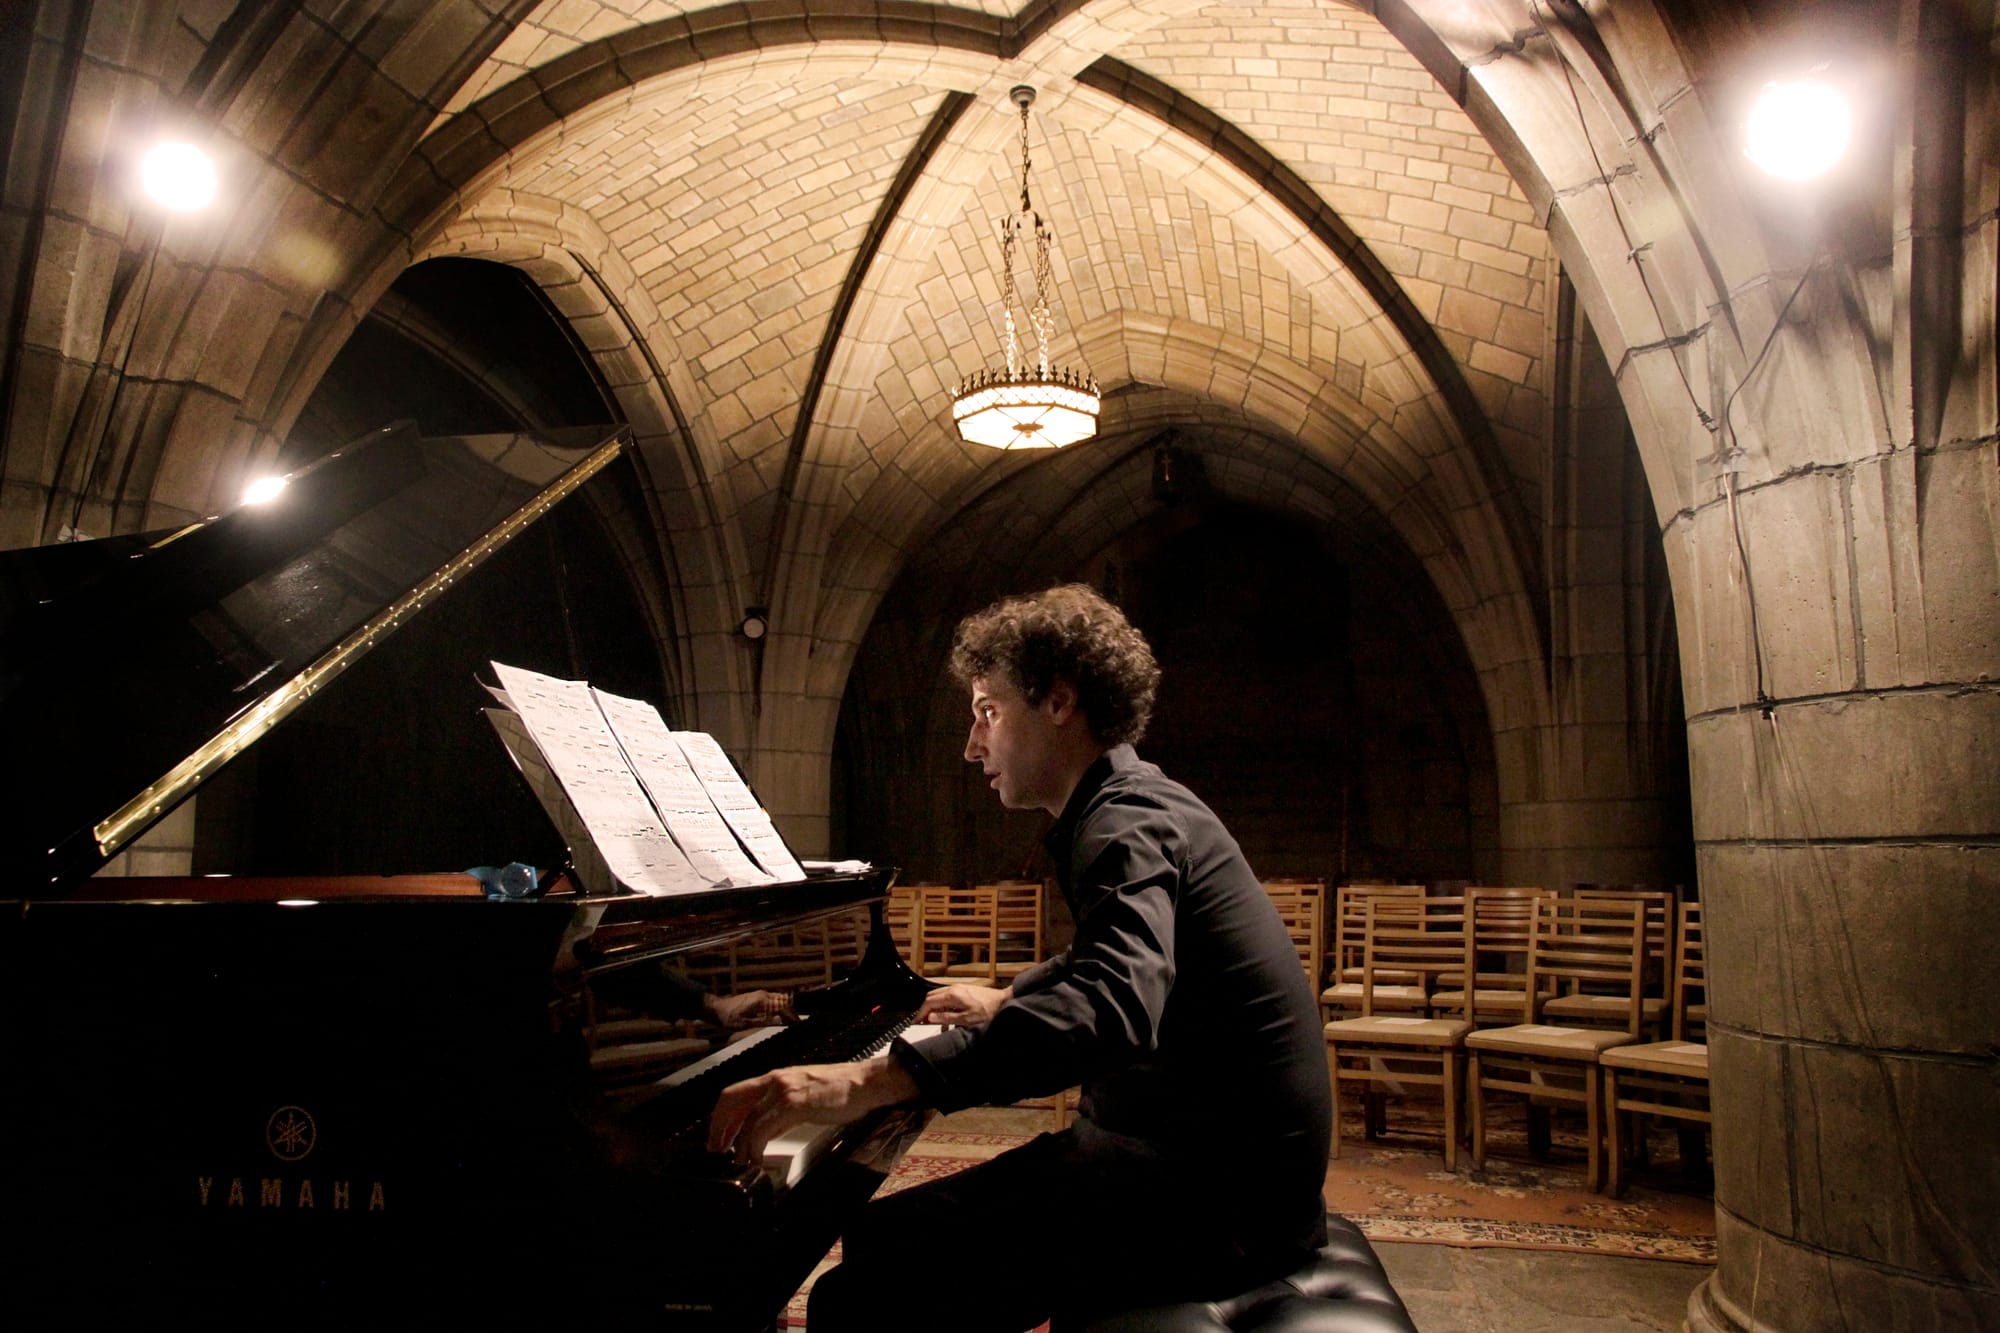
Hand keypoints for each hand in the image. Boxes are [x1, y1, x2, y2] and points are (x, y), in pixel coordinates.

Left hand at [703, 989, 794, 1028]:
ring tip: (792, 1021)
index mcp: (762, 1000)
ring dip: (786, 1010)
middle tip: (798, 1024)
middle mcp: (763, 994)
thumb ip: (766, 1022)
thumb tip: (783, 1022)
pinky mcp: (757, 997)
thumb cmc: (729, 1018)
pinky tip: (780, 1016)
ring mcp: (760, 995)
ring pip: (779, 1000)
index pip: (783, 1006)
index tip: (798, 1024)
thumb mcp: (747, 1023)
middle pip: (784, 1001)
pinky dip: (779, 1008)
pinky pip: (773, 1001)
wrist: (715, 1009)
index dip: (792, 1015)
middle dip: (792, 1012)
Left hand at [706, 1056, 918, 1164]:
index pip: (735, 1093)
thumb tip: (764, 1133)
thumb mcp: (802, 1099)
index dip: (720, 1116)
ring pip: (746, 1120)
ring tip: (738, 1163)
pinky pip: (762, 1129)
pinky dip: (754, 1147)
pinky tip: (757, 1159)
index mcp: (774, 1078)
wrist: (864, 1084)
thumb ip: (781, 1113)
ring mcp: (782, 1091)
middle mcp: (773, 1080)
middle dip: (718, 1127)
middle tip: (715, 1150)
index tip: (717, 1137)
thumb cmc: (839, 1091)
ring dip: (738, 1145)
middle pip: (731, 1100)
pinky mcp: (793, 1104)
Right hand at [915, 984, 1007, 1028]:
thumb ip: (946, 1018)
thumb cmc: (987, 1011)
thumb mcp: (966, 1019)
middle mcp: (954, 988)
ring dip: (933, 1006)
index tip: (917, 1021)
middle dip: (925, 1009)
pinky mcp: (963, 989)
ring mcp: (958, 987)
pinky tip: (945, 1014)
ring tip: (933, 1020)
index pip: (929, 1002)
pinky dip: (941, 1004)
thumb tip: (930, 1018)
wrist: (1002, 1002)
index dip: (921, 1013)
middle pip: (931, 996)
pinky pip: (946, 995)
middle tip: (923, 1021)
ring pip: (938, 995)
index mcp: (953, 995)